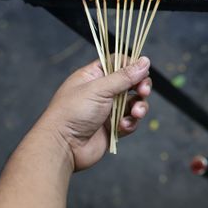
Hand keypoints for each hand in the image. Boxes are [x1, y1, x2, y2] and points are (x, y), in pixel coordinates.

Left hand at [36, 56, 151, 170]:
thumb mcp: (99, 89)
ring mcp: (108, 109)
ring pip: (134, 102)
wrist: (63, 146)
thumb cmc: (72, 113)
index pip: (118, 63)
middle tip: (143, 91)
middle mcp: (102, 91)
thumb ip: (124, 76)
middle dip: (141, 87)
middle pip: (131, 82)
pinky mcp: (113, 126)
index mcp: (94, 76)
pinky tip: (122, 126)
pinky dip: (130, 123)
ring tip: (135, 113)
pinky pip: (130, 120)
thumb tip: (145, 61)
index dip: (132, 65)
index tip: (141, 71)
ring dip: (139, 106)